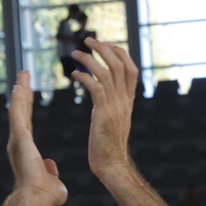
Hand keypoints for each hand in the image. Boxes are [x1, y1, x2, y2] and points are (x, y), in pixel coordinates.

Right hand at [5, 70, 66, 205]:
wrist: (37, 200)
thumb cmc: (45, 197)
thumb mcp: (52, 181)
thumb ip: (50, 172)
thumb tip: (50, 168)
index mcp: (26, 149)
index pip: (26, 121)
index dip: (26, 105)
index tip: (27, 91)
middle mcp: (19, 142)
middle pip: (21, 111)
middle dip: (22, 93)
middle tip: (23, 76)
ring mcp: (18, 140)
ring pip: (18, 110)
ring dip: (20, 92)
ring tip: (22, 75)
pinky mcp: (20, 139)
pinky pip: (19, 115)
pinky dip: (19, 101)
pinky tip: (20, 87)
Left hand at [71, 39, 137, 178]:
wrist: (112, 166)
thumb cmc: (109, 148)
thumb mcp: (114, 122)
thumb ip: (111, 107)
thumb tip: (104, 98)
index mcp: (128, 102)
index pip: (131, 69)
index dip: (120, 54)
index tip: (107, 45)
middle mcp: (124, 101)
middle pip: (120, 64)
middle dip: (104, 48)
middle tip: (88, 40)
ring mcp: (115, 106)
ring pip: (106, 72)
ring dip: (90, 58)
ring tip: (75, 53)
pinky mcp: (103, 113)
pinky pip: (95, 87)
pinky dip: (84, 76)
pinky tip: (74, 74)